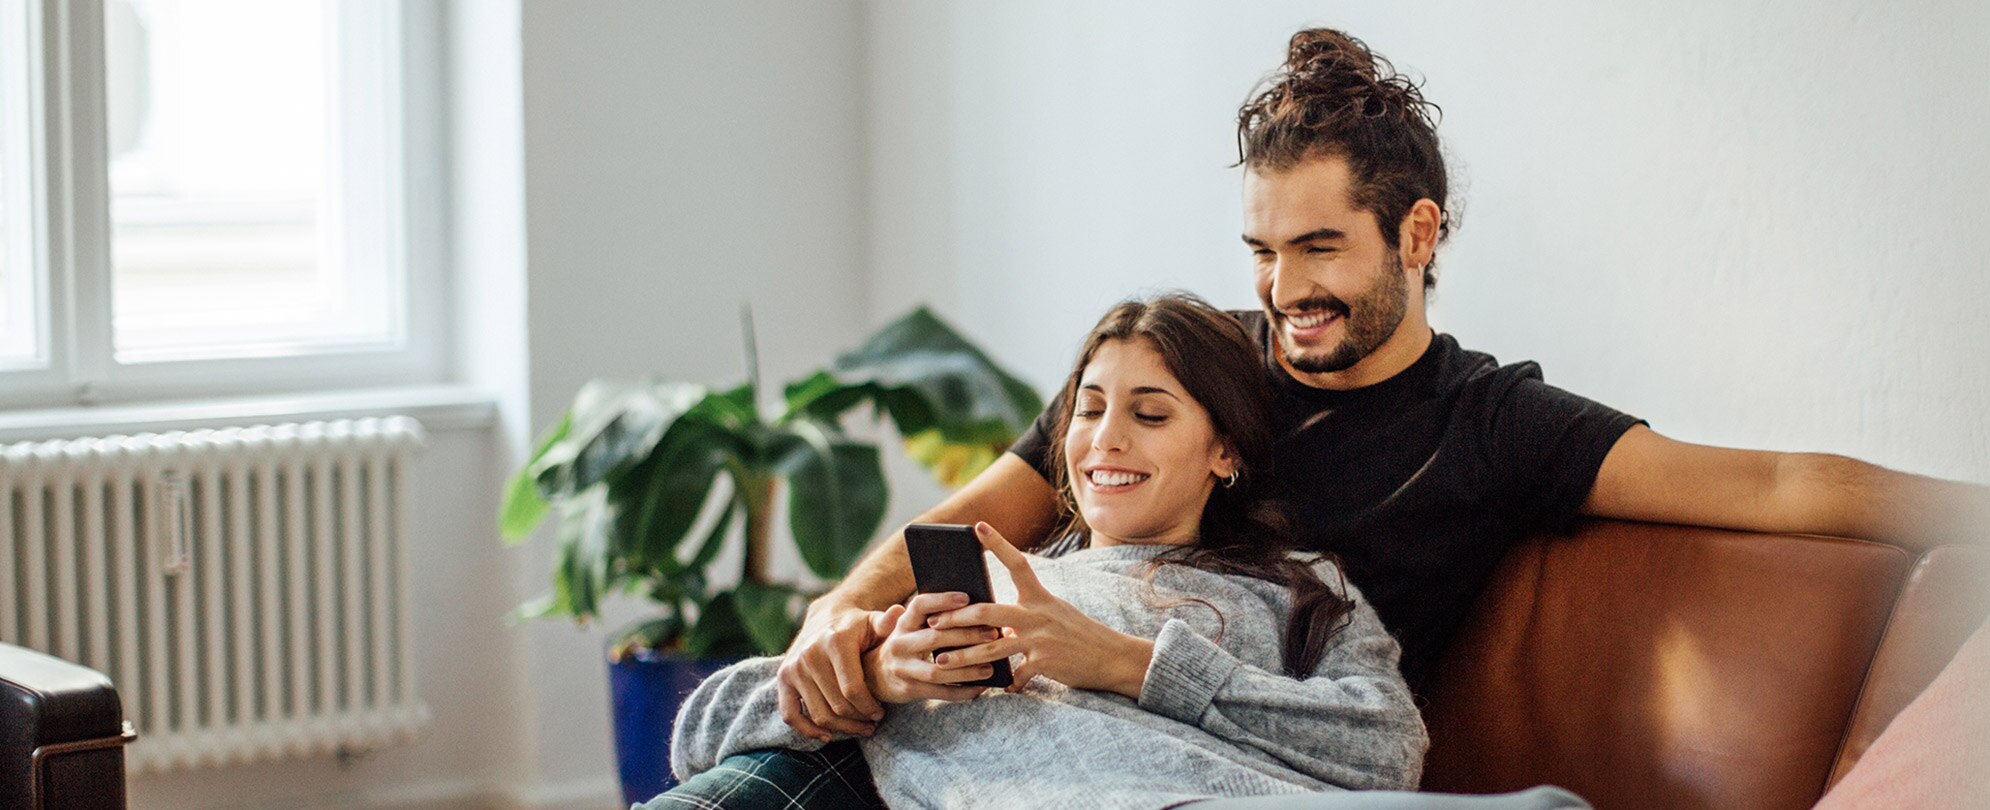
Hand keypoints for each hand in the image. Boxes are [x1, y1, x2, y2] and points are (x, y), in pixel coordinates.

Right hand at [776, 603, 890, 740]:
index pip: (853, 690)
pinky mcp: (783, 678)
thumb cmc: (857, 626)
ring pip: (819, 714)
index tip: (881, 713)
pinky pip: (790, 714)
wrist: (825, 617)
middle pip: (837, 706)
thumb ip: (887, 623)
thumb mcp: (874, 621)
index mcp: (835, 642)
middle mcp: (810, 654)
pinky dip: (806, 730)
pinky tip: (827, 736)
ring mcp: (794, 667)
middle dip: (858, 720)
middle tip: (873, 723)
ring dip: (841, 729)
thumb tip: (899, 613)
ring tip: (859, 728)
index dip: (869, 707)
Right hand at [864, 594, 1004, 703]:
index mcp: (903, 623)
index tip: (967, 598)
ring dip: (967, 669)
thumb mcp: (907, 626)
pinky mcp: (909, 689)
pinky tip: (981, 688)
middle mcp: (900, 644)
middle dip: (967, 636)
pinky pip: (940, 692)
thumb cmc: (905, 644)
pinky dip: (963, 691)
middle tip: (994, 634)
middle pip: (935, 638)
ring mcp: (903, 668)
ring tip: (991, 667)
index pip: (921, 605)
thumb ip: (928, 615)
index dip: (942, 600)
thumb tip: (967, 602)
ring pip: (939, 670)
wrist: (875, 676)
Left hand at [928, 522, 1155, 698]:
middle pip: (987, 611)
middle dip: (955, 618)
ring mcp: (1041, 639)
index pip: (1017, 562)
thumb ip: (1026, 613)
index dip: (997, 543)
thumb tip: (995, 621)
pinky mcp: (1045, 662)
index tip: (977, 526)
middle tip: (932, 622)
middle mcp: (1038, 614)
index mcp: (1040, 596)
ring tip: (941, 662)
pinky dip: (1006, 683)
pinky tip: (998, 688)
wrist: (1112, 657)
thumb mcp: (1055, 613)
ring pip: (992, 647)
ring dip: (962, 656)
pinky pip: (1016, 675)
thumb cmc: (1080, 634)